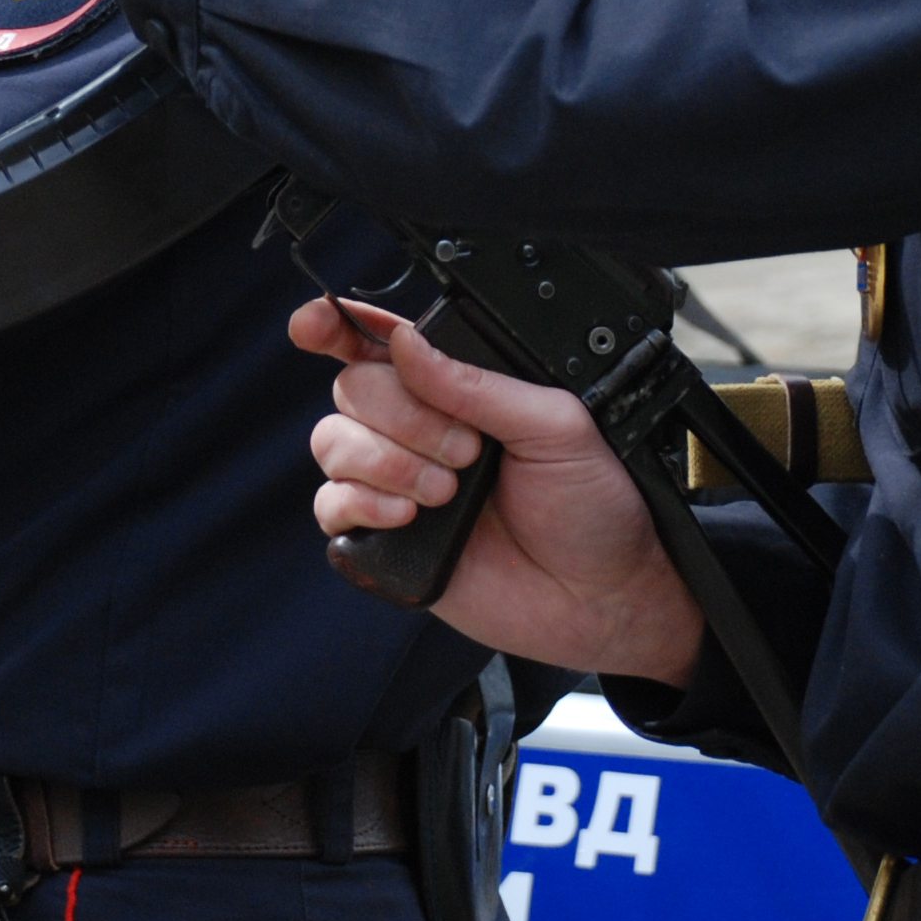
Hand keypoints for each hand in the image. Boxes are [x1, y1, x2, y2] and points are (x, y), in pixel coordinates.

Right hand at [291, 296, 705, 683]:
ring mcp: (397, 481)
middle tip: (466, 450)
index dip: (338, 324)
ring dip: (385, 460)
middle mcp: (419, 428)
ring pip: (333, 441)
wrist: (604, 598)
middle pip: (353, 387)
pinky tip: (407, 517)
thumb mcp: (556, 426)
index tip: (316, 323)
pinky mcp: (386, 538)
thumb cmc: (595, 506)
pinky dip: (360, 503)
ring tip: (445, 491)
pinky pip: (332, 506)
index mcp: (458, 388)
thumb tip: (405, 343)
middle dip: (403, 415)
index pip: (381, 342)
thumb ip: (478, 384)